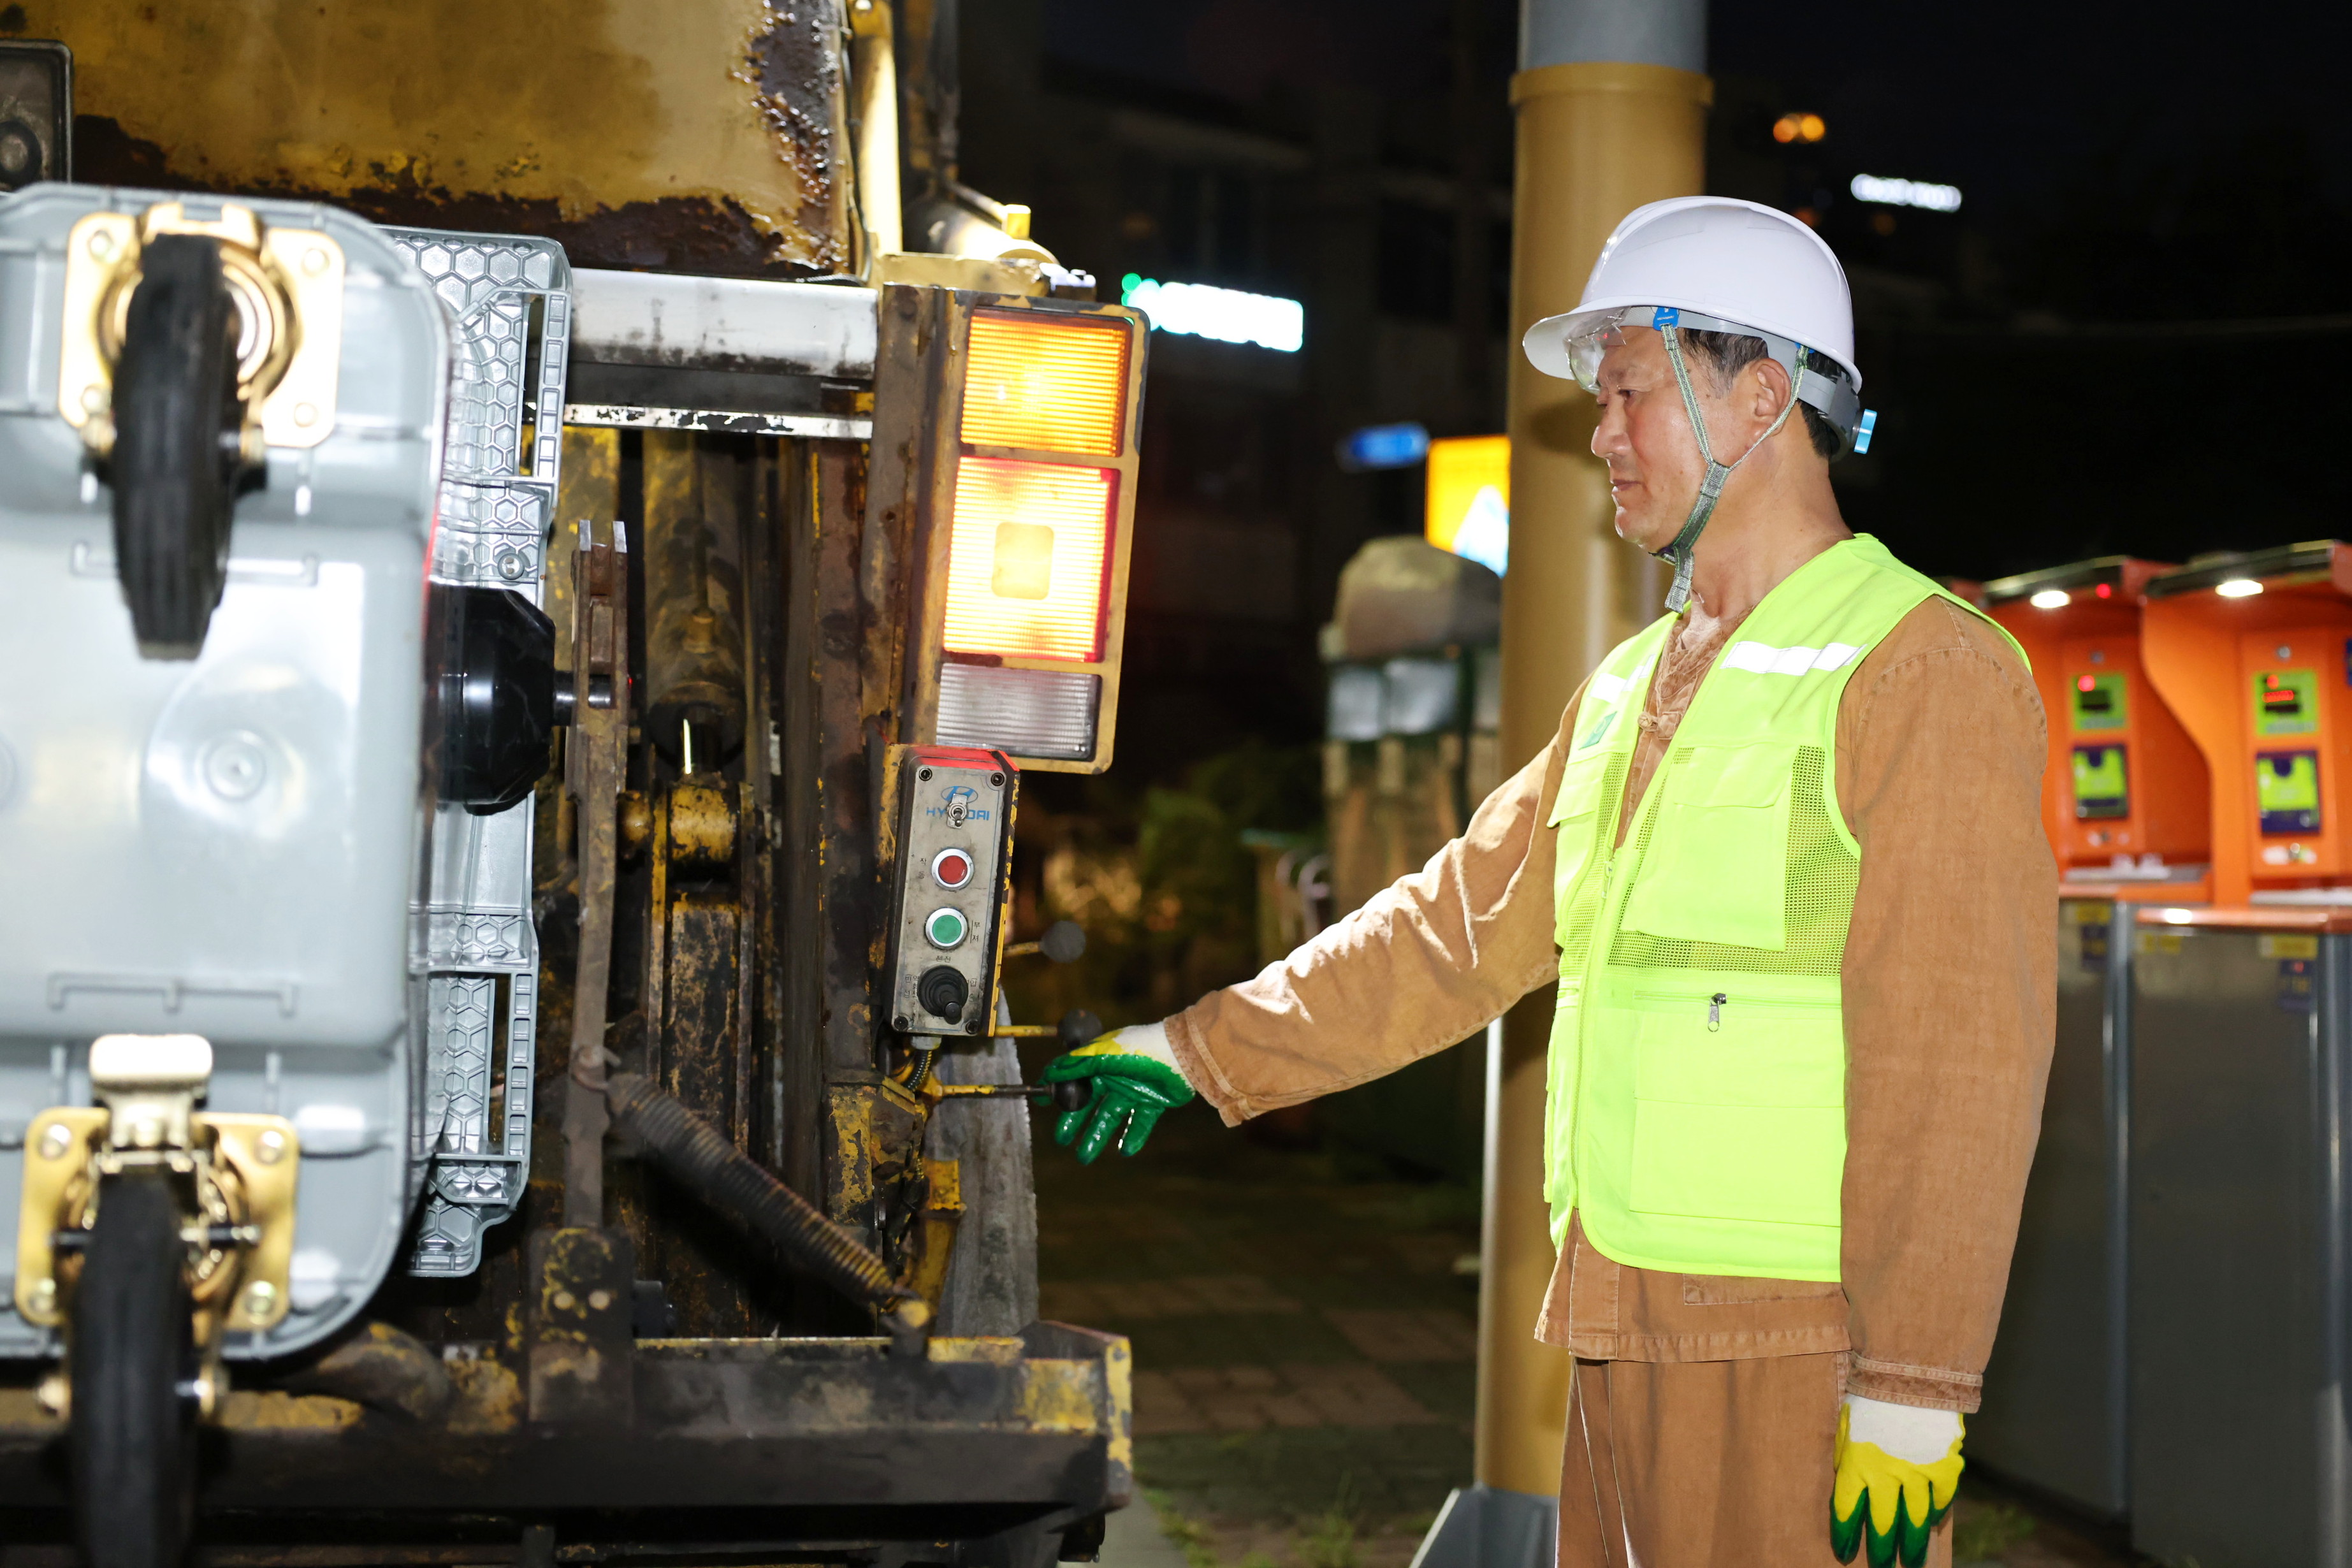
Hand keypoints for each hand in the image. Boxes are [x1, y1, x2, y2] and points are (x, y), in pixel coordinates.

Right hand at [1038, 1024, 1193, 1162]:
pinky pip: (1139, 1122)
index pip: (1073, 1077)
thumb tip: (1048, 1074)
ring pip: (1110, 1117)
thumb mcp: (1104, 1055)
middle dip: (1074, 1122)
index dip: (1058, 1091)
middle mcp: (1115, 1075)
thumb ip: (1077, 1065)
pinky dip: (1132, 1136)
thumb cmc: (1142, 1048)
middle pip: (1089, 1103)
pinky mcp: (1153, 1101)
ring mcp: (1133, 1089)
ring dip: (1097, 1136)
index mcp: (1101, 1060)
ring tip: (1084, 1157)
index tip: (1040, 1104)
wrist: (1183, 1054)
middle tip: (1061, 1140)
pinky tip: (1125, 1150)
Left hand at [1830, 1396, 1963, 1567]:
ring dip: (1913, 1544)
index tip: (1844, 1552)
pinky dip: (1936, 1513)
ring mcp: (1918, 1474)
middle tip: (1881, 1566)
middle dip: (1881, 1549)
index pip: (1847, 1510)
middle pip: (1883, 1523)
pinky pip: (1941, 1499)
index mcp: (1856, 1464)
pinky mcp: (1944, 1467)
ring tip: (1912, 1561)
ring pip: (1915, 1521)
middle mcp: (1886, 1475)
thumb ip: (1846, 1455)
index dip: (1845, 1534)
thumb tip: (1847, 1482)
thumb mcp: (1845, 1424)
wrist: (1910, 1374)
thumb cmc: (1870, 1396)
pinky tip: (1931, 1523)